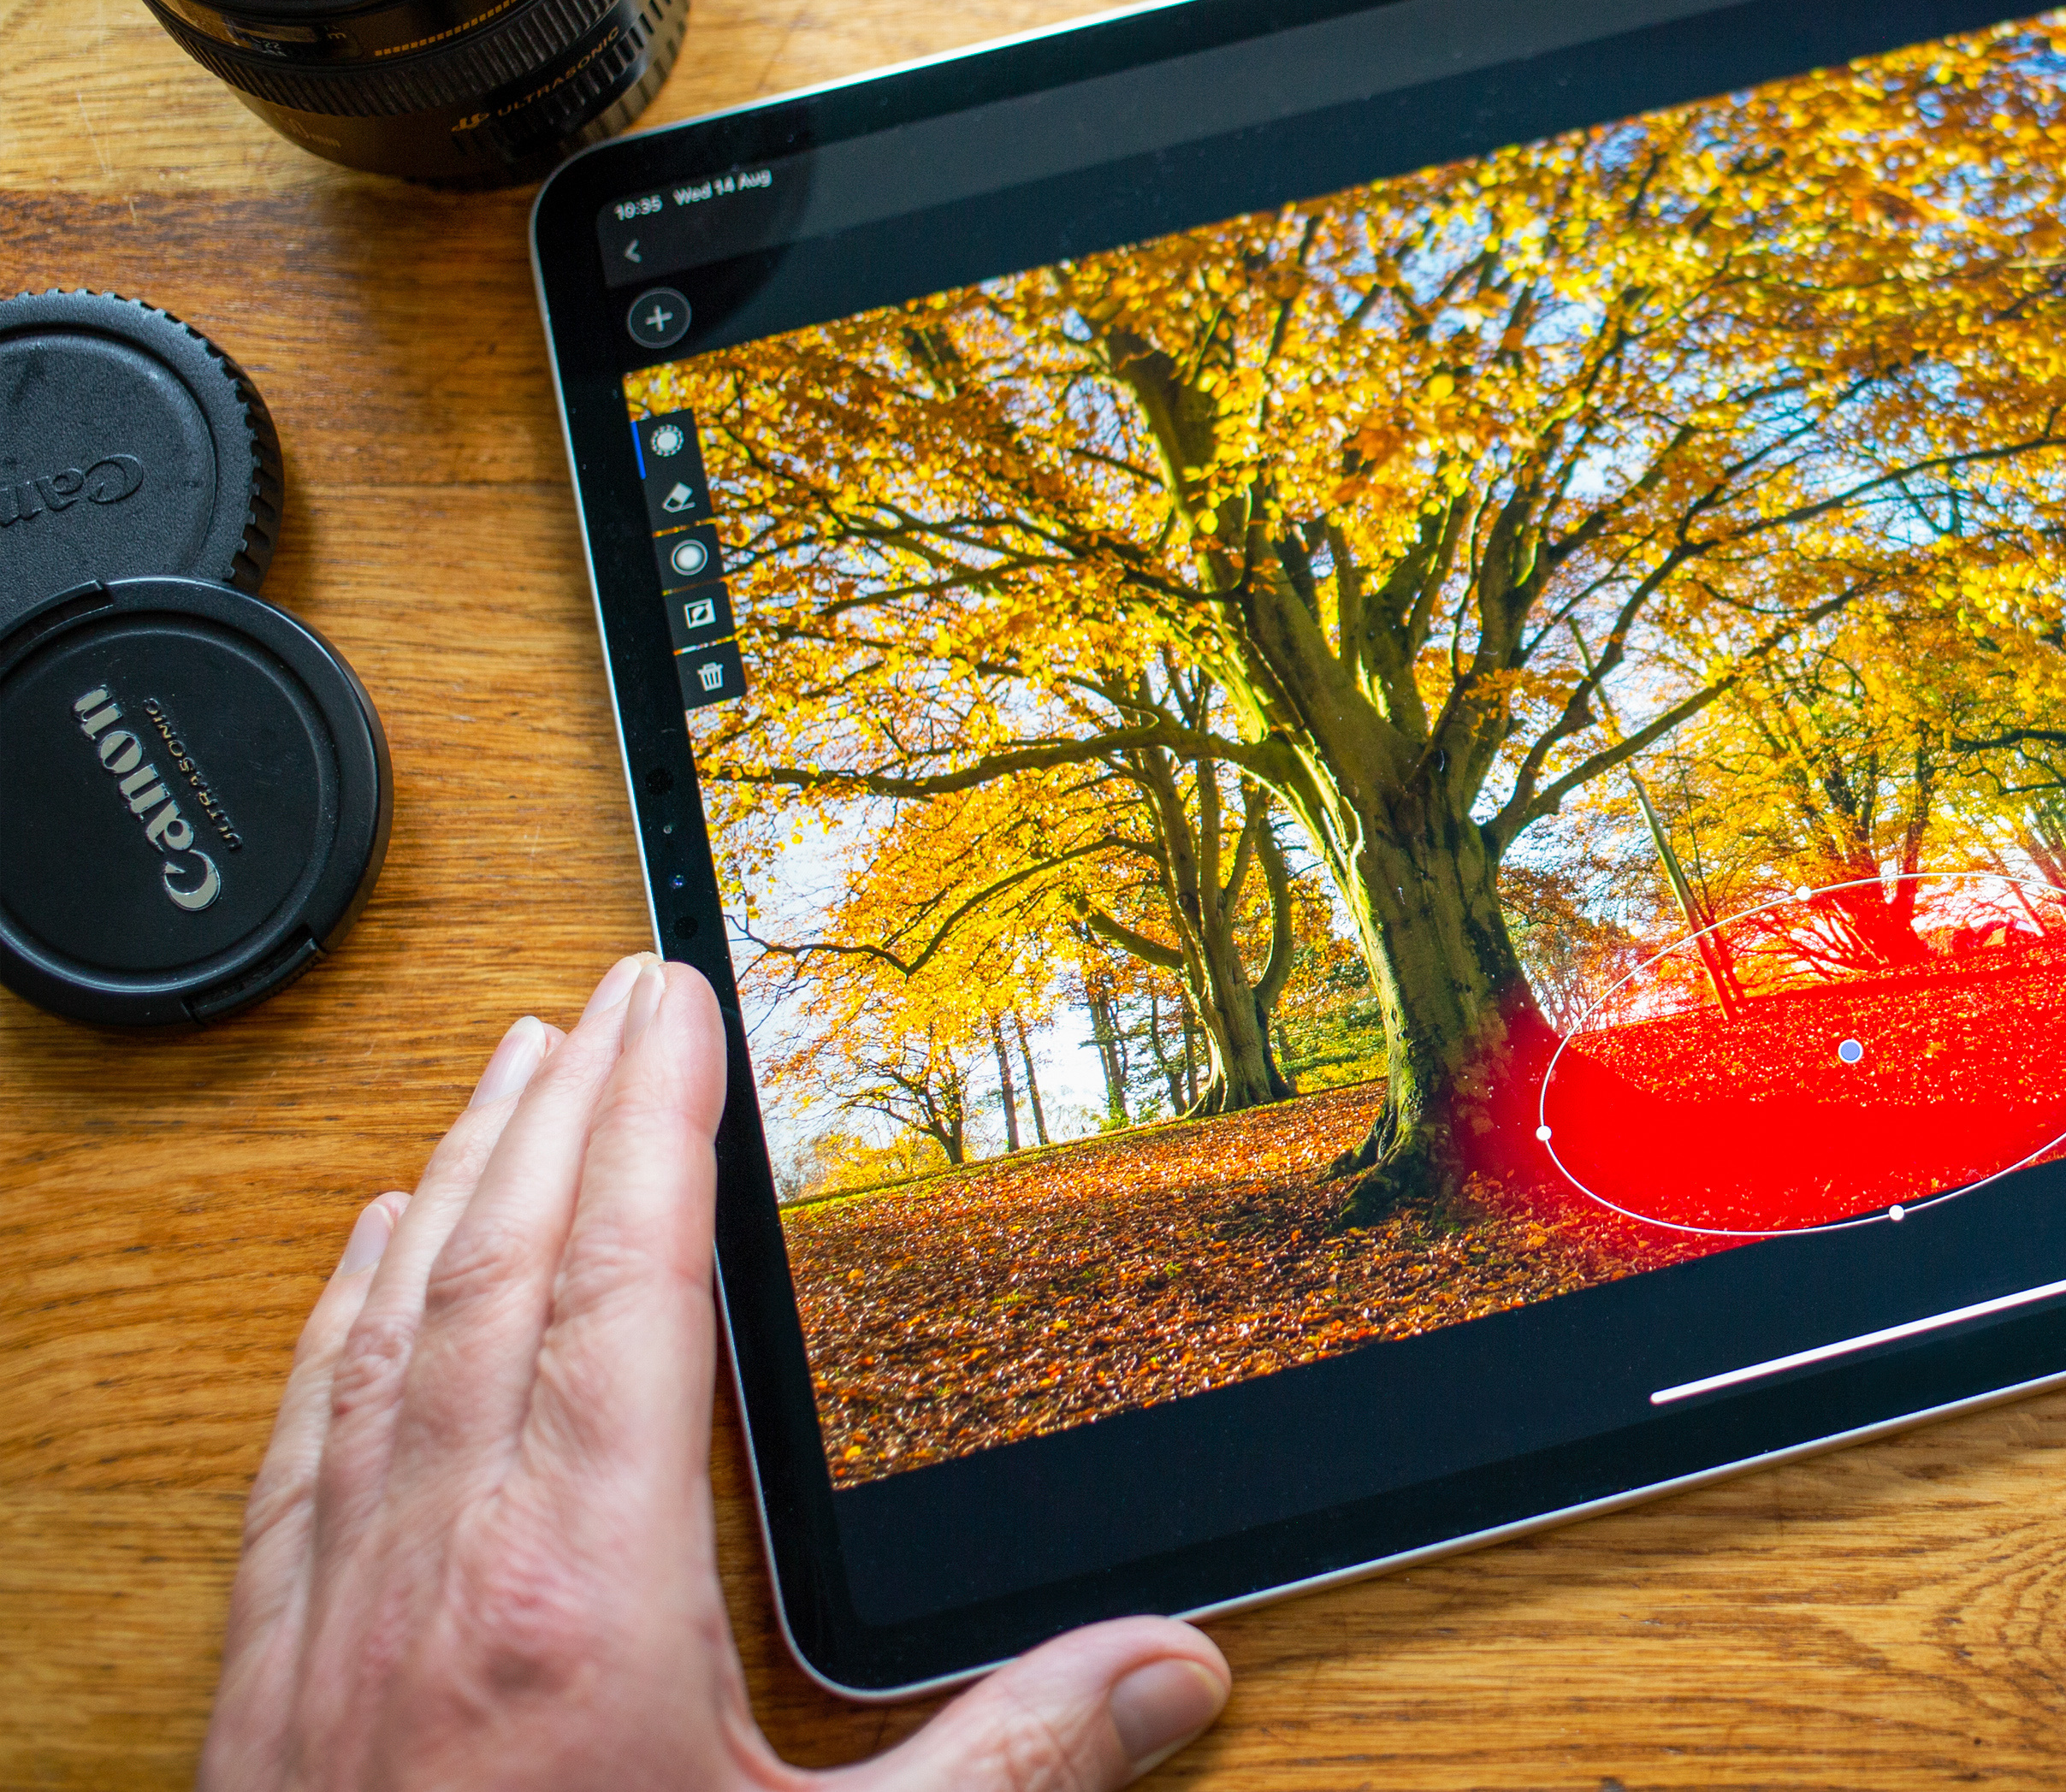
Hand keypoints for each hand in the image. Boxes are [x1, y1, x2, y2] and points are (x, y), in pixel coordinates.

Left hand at [205, 955, 1230, 1790]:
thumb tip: (1170, 1668)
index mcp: (574, 1592)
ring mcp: (328, 1613)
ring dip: (447, 1177)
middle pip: (494, 1268)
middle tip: (615, 985)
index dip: (651, 1125)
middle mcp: (431, 1570)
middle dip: (559, 1105)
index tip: (676, 1004)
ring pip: (382, 1330)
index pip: (619, 1285)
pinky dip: (335, 1312)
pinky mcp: (262, 1670)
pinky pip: (297, 1434)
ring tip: (502, 1067)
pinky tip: (360, 1256)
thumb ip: (1003, 1769)